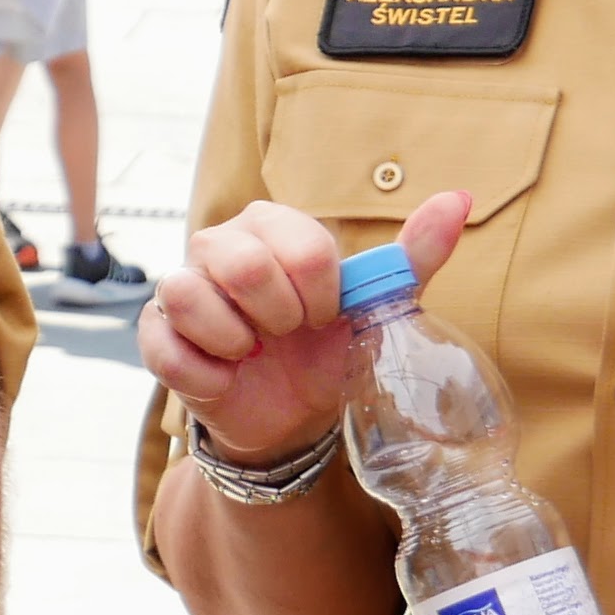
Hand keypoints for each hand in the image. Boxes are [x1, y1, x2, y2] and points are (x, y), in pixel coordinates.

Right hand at [138, 190, 464, 461]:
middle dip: (278, 314)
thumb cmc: (327, 346)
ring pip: (186, 292)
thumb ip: (410, 255)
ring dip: (234, 339)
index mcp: (270, 225)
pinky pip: (164, 347)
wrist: (292, 413)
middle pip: (241, 263)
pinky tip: (226, 378)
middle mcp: (218, 245)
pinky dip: (205, 373)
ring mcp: (179, 287)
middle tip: (288, 334)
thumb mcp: (372, 306)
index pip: (301, 246)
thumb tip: (459, 200)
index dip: (321, 294)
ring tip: (252, 354)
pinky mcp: (156, 336)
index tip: (325, 316)